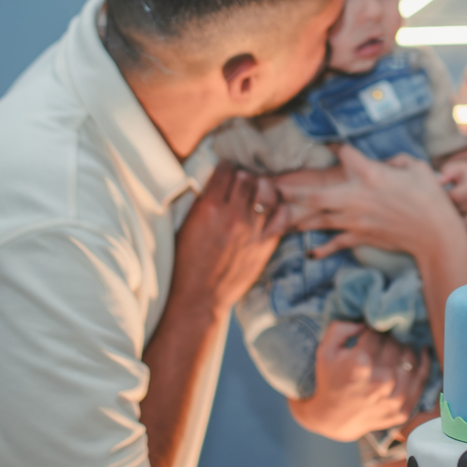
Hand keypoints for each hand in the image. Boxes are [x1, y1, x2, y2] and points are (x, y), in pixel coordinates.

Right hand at [172, 161, 286, 314]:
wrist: (199, 298)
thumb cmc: (185, 264)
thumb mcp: (185, 226)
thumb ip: (201, 202)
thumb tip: (212, 183)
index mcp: (209, 207)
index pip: (225, 170)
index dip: (225, 168)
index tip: (225, 171)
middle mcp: (234, 214)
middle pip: (248, 177)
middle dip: (244, 176)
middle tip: (240, 182)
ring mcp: (253, 229)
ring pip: (268, 192)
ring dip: (262, 189)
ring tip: (256, 193)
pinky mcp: (266, 244)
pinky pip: (281, 214)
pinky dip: (278, 208)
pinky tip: (270, 209)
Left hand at [280, 145, 462, 259]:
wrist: (436, 234)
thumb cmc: (430, 197)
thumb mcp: (416, 167)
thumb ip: (396, 161)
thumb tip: (384, 163)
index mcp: (371, 174)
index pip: (345, 154)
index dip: (336, 147)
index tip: (330, 144)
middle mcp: (357, 197)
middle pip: (316, 193)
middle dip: (293, 190)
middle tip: (275, 187)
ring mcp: (356, 220)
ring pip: (320, 219)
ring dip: (299, 218)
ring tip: (281, 217)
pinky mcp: (361, 237)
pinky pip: (336, 243)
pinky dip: (322, 249)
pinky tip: (310, 252)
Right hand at [288, 321, 430, 441]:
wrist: (333, 420)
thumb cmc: (329, 381)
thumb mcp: (324, 350)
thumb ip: (341, 328)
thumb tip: (366, 323)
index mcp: (360, 364)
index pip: (377, 334)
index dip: (372, 331)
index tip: (369, 335)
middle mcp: (380, 381)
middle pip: (395, 345)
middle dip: (388, 339)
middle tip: (382, 342)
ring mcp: (394, 398)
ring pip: (410, 358)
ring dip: (404, 349)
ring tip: (397, 348)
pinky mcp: (403, 410)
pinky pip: (421, 380)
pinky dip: (424, 364)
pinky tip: (423, 352)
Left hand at [438, 154, 466, 241]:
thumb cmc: (465, 176)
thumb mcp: (458, 168)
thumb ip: (448, 172)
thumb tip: (439, 181)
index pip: (455, 197)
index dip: (443, 198)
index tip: (436, 196)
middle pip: (459, 212)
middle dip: (448, 211)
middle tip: (439, 208)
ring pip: (466, 226)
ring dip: (456, 224)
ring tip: (448, 217)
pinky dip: (466, 235)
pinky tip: (458, 228)